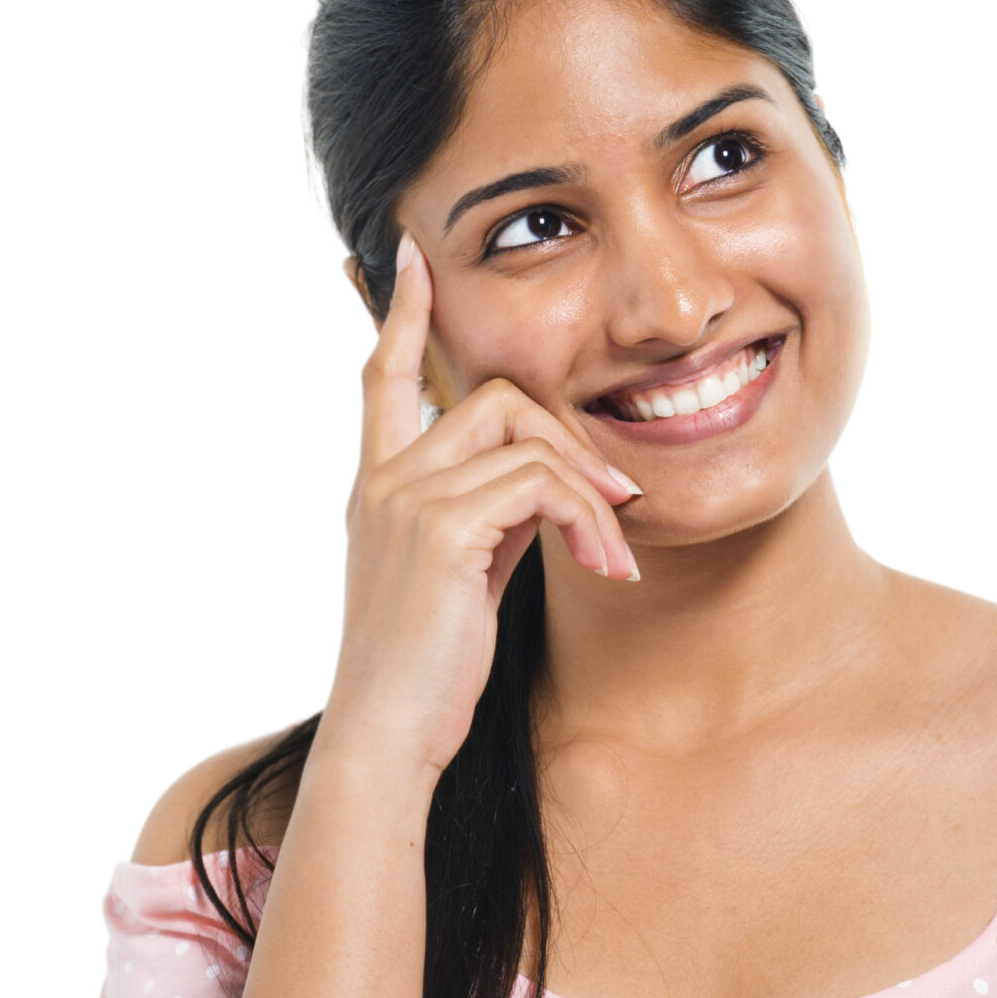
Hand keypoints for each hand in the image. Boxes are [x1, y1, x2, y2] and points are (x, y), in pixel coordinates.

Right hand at [319, 233, 642, 783]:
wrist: (388, 738)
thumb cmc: (428, 675)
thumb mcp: (463, 581)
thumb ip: (491, 522)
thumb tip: (549, 493)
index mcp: (378, 488)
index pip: (381, 378)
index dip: (401, 316)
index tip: (412, 259)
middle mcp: (383, 481)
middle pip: (494, 395)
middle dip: (569, 441)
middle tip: (618, 505)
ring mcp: (406, 499)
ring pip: (529, 440)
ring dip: (592, 497)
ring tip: (614, 559)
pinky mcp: (441, 529)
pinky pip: (540, 485)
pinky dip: (587, 521)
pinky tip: (605, 570)